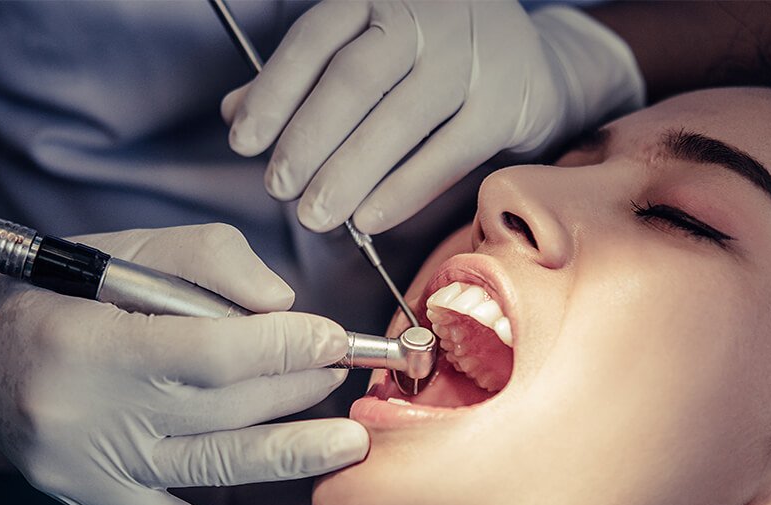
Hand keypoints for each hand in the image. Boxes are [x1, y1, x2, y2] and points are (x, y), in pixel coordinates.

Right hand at [0, 225, 368, 504]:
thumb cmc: (60, 289)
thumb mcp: (125, 249)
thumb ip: (209, 262)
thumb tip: (283, 305)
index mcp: (89, 344)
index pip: (211, 356)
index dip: (284, 349)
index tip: (334, 337)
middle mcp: (89, 416)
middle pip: (223, 411)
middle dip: (297, 389)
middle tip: (342, 371)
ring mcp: (93, 470)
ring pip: (214, 469)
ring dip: (292, 456)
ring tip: (349, 443)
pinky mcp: (97, 502)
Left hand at [222, 0, 643, 234]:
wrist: (535, 62)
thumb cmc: (433, 60)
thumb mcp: (368, 50)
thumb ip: (304, 79)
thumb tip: (235, 114)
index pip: (318, 38)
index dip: (275, 92)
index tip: (244, 142)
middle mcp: (427, 17)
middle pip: (355, 79)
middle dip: (309, 140)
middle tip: (278, 189)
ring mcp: (470, 57)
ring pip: (398, 120)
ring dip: (350, 174)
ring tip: (315, 215)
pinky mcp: (504, 103)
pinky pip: (446, 154)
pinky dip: (404, 191)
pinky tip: (369, 218)